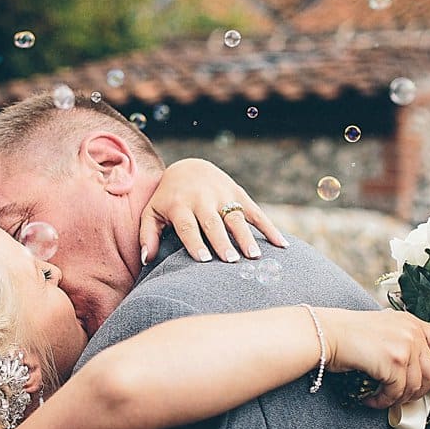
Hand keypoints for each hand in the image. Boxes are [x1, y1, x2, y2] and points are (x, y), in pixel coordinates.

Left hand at [140, 158, 287, 265]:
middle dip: (222, 241)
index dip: (195, 242)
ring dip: (246, 236)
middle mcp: (203, 200)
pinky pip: (256, 213)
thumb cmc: (168, 199)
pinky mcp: (239, 195)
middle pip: (213, 223)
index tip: (204, 260)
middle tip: (231, 261)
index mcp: (180, 205)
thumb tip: (147, 260)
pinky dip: (270, 228)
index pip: (188, 226)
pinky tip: (282, 245)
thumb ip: (147, 235)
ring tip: (254, 256)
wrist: (189, 167)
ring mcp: (223, 196)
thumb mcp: (152, 212)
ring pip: (236, 218)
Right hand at [322, 309, 429, 408]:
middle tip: (402, 397)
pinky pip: (397, 392)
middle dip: (418, 392)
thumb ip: (405, 344)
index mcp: (413, 322)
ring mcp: (406, 347)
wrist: (326, 333)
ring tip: (382, 398)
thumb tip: (417, 374)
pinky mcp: (394, 362)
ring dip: (398, 399)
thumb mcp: (386, 329)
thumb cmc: (348, 334)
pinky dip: (384, 401)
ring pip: (416, 387)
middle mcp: (413, 332)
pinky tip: (372, 399)